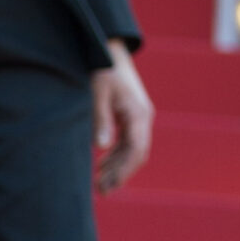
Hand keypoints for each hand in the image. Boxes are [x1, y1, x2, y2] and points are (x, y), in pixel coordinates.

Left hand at [92, 41, 153, 193]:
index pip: (136, 149)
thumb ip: (100, 119)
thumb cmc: (102, 68)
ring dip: (117, 167)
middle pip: (136, 154)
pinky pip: (127, 141)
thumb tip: (100, 147)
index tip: (110, 185)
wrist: (108, 49)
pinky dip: (115, 155)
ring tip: (100, 184)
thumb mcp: (97, 92)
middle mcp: (142, 117)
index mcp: (138, 114)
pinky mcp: (130, 116)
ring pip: (131, 150)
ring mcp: (138, 117)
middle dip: (121, 174)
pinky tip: (101, 165)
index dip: (124, 170)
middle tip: (103, 192)